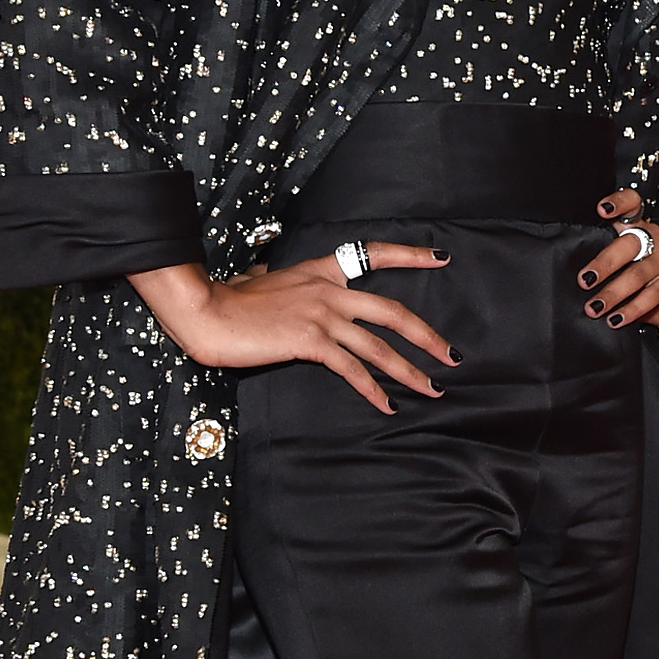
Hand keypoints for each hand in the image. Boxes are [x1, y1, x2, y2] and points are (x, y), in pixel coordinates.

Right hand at [133, 245, 453, 411]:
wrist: (207, 312)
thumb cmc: (230, 300)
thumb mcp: (264, 279)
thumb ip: (283, 280)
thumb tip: (272, 274)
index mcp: (321, 270)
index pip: (373, 254)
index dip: (410, 256)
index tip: (440, 258)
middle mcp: (328, 290)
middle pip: (392, 311)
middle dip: (426, 336)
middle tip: (451, 355)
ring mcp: (321, 315)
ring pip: (378, 346)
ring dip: (409, 371)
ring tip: (431, 389)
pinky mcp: (309, 341)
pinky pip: (351, 368)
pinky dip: (372, 388)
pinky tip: (387, 404)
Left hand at [577, 189, 658, 332]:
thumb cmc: (646, 274)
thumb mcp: (627, 261)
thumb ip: (607, 261)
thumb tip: (578, 278)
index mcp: (637, 228)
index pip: (632, 205)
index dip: (619, 203)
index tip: (602, 209)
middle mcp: (653, 241)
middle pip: (630, 244)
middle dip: (604, 263)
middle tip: (585, 280)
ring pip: (637, 275)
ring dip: (613, 293)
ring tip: (595, 307)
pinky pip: (650, 297)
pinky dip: (630, 310)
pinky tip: (616, 319)